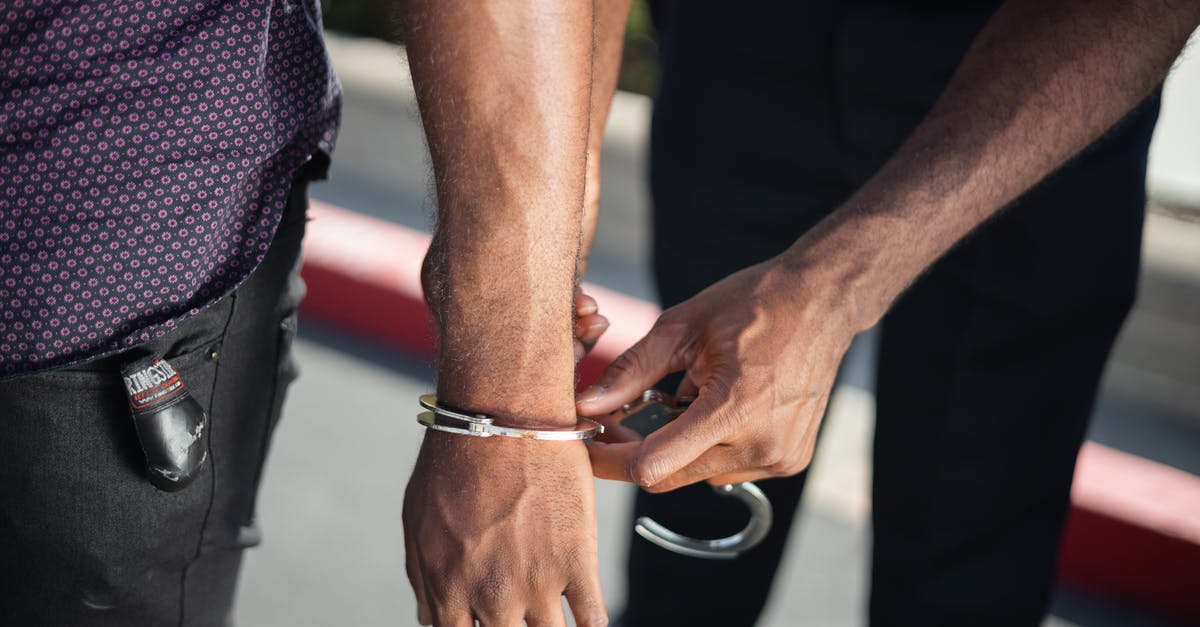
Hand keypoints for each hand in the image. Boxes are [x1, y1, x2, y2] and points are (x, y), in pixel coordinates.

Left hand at [403, 432, 606, 625]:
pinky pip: (594, 620)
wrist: (504, 418)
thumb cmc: (455, 461)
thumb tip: (429, 617)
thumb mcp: (418, 522)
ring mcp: (538, 582)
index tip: (487, 625)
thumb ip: (424, 578)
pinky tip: (586, 615)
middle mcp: (492, 595)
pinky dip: (592, 625)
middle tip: (519, 617)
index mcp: (448, 589)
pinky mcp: (578, 562)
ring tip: (552, 618)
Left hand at [575, 256, 855, 490]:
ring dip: (677, 447)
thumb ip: (631, 371)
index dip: (609, 461)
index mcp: (733, 410)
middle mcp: (760, 445)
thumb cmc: (753, 304)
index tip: (585, 444)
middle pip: (670, 475)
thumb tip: (586, 405)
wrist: (822, 302)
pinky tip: (720, 406)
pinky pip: (729, 469)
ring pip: (698, 475)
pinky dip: (710, 446)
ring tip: (684, 398)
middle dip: (635, 452)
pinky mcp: (790, 460)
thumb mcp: (682, 328)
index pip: (652, 465)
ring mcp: (780, 458)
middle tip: (616, 420)